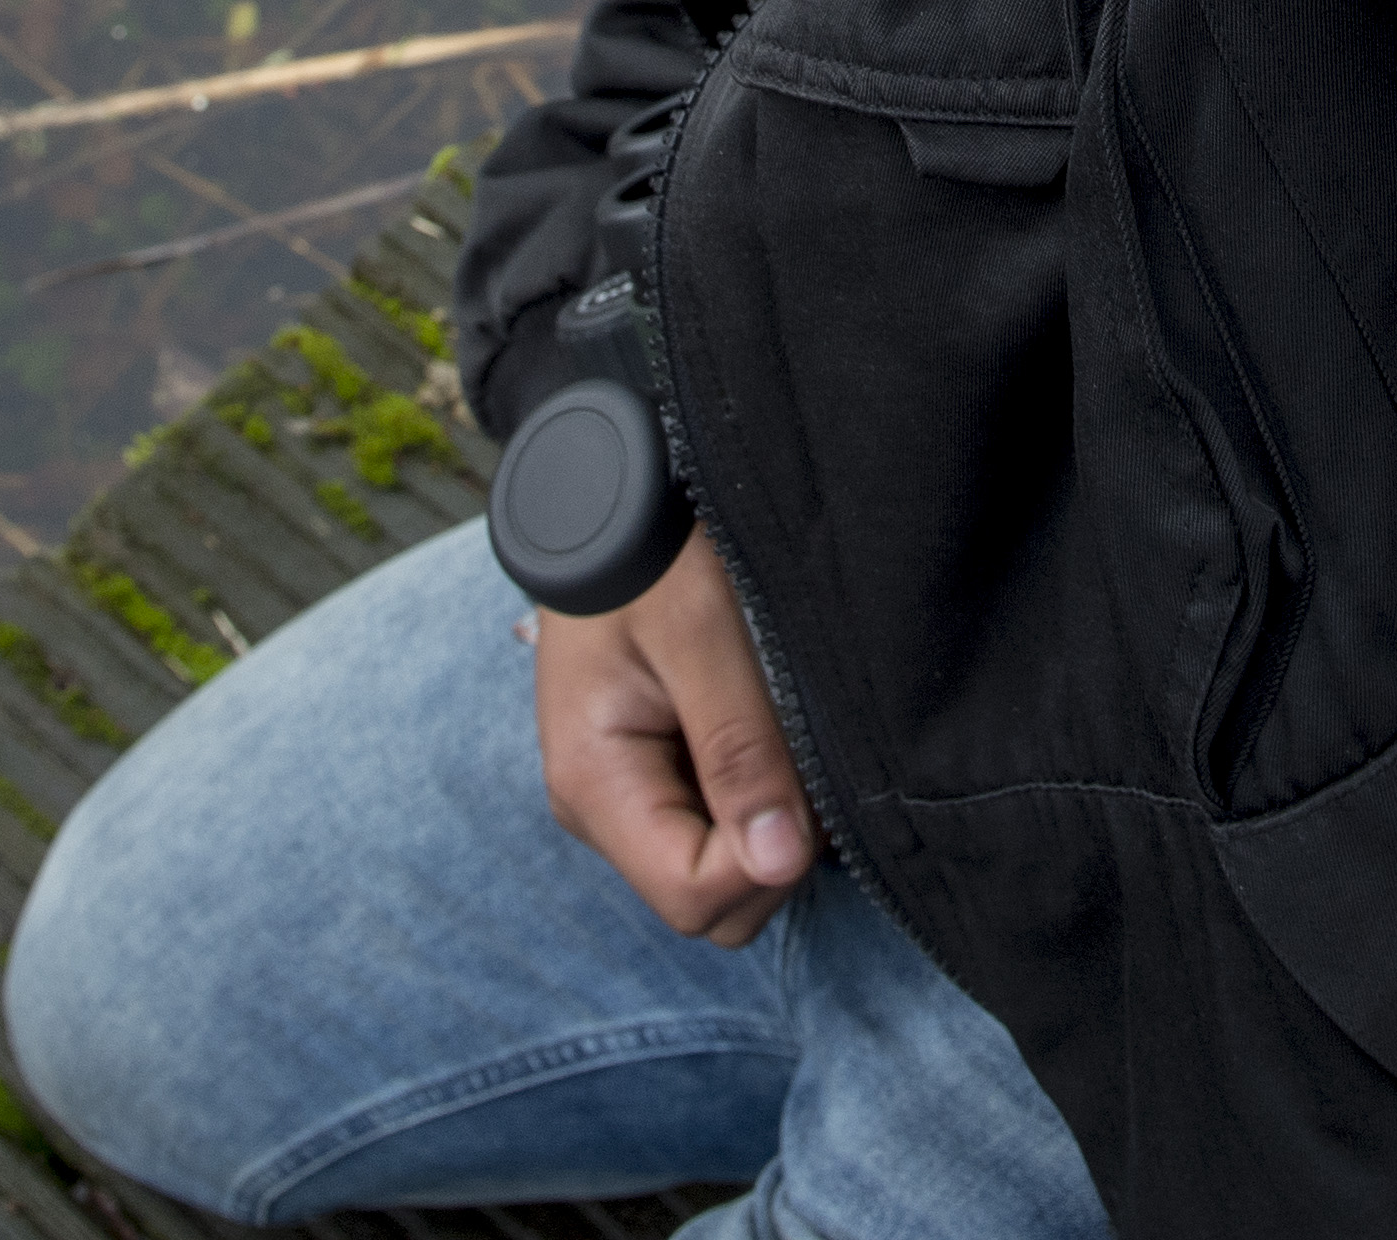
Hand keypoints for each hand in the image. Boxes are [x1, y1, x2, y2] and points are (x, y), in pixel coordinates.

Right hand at [535, 528, 819, 944]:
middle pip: (710, 903)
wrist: (615, 493)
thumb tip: (779, 863)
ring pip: (723, 875)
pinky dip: (762, 797)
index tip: (802, 783)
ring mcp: (628, 796)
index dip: (763, 860)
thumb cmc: (653, 548)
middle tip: (796, 748)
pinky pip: (722, 829)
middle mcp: (601, 807)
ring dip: (773, 822)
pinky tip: (766, 729)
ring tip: (778, 727)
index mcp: (594, 782)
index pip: (692, 894)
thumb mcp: (703, 632)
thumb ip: (740, 749)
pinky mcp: (657, 775)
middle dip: (773, 852)